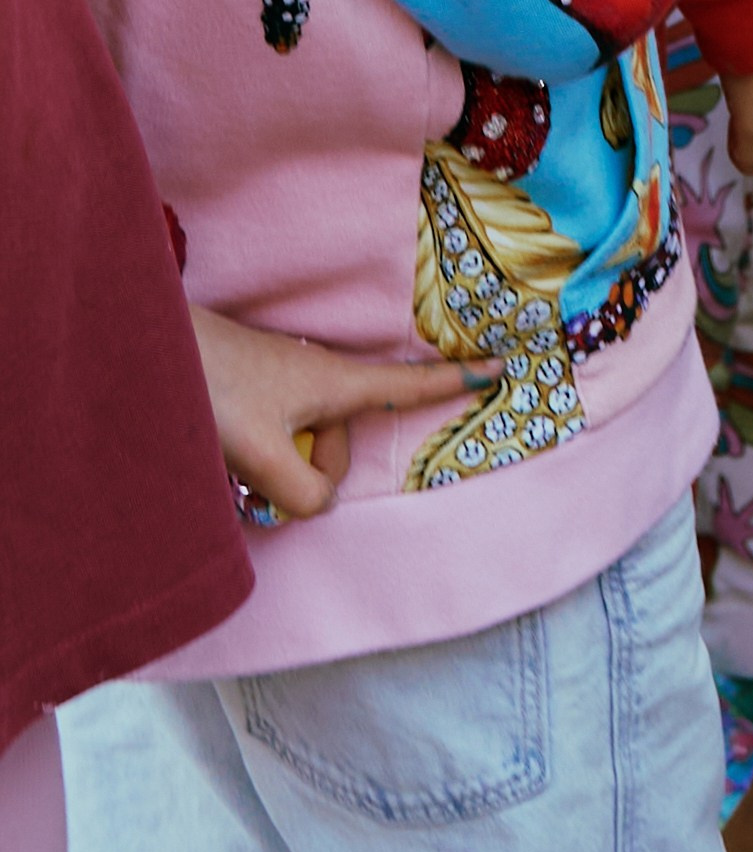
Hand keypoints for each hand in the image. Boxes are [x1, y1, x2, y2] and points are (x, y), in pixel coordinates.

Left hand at [190, 303, 490, 520]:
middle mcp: (319, 381)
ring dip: (277, 473)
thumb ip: (302, 491)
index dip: (453, 381)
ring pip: (305, 449)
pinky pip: (278, 442)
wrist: (155, 348)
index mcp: (335, 383)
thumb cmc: (214, 390)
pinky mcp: (260, 395)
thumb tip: (320, 503)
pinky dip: (259, 463)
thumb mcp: (260, 453)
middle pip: (342, 445)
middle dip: (313, 475)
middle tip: (264, 481)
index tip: (499, 367)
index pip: (407, 384)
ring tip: (233, 473)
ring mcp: (288, 386)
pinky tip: (224, 468)